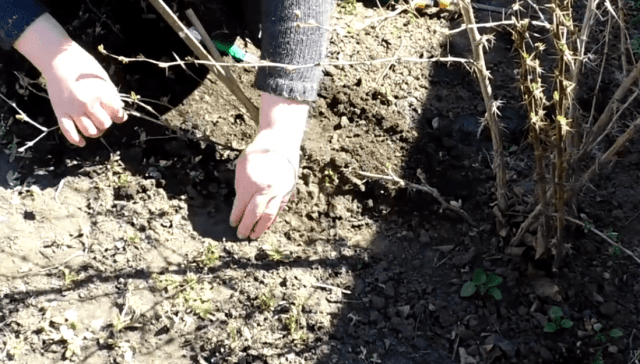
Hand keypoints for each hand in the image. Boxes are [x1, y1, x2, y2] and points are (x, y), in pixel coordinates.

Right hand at [14, 14, 125, 146]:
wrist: (59, 60)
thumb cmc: (85, 69)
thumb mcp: (104, 80)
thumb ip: (113, 98)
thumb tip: (121, 117)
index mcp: (101, 94)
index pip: (117, 114)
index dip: (118, 115)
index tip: (116, 113)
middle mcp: (87, 103)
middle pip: (104, 124)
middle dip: (106, 123)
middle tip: (103, 117)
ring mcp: (73, 109)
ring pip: (89, 131)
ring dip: (95, 132)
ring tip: (95, 127)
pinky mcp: (60, 112)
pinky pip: (68, 131)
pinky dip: (76, 140)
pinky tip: (82, 142)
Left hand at [230, 93, 307, 238]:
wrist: (280, 142)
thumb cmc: (257, 152)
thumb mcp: (241, 166)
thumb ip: (241, 186)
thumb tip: (241, 205)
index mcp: (251, 183)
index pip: (241, 206)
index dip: (236, 216)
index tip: (232, 223)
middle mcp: (266, 189)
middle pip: (255, 214)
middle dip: (246, 226)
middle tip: (241, 235)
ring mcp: (278, 191)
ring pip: (269, 215)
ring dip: (261, 228)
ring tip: (254, 235)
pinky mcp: (287, 191)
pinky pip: (279, 209)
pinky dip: (272, 219)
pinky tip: (267, 225)